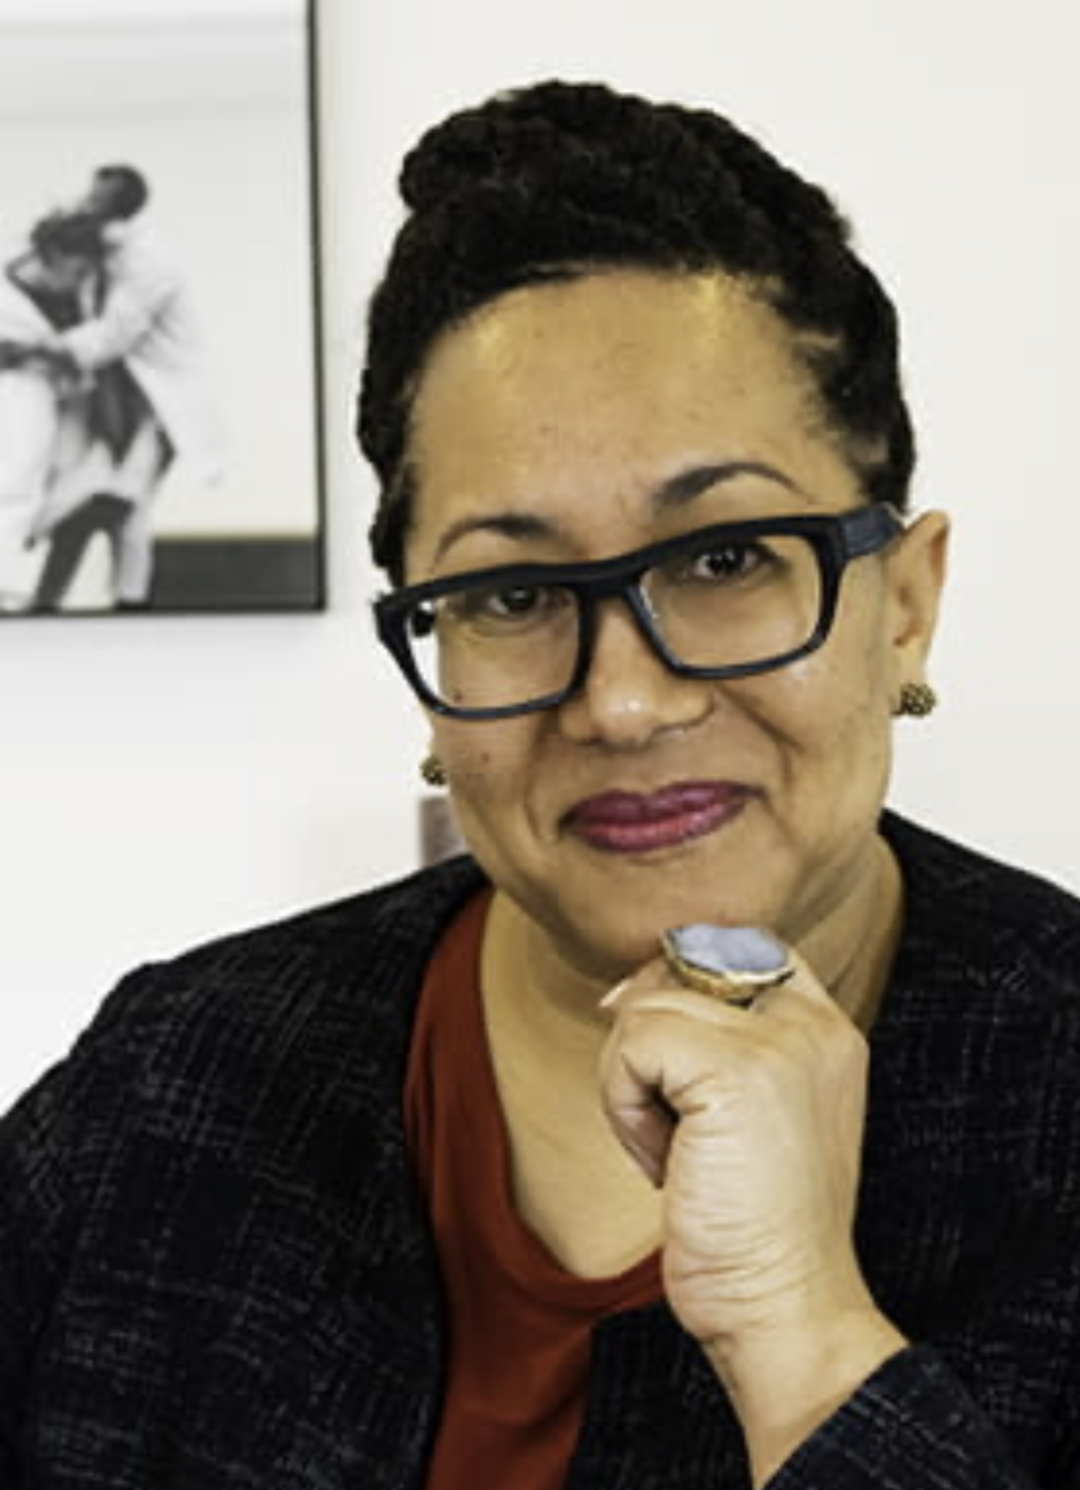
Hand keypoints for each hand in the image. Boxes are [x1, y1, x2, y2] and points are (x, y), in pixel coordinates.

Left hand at [598, 944, 904, 1481]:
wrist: (784, 1308)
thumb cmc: (752, 1222)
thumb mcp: (745, 1111)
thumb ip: (711, 1039)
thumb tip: (621, 992)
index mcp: (826, 1029)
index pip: (740, 944)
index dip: (681, 984)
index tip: (665, 1058)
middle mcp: (811, 1024)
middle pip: (679, 969)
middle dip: (646, 1043)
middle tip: (672, 1125)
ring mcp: (779, 1043)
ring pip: (645, 1008)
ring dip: (630, 1085)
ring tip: (674, 1151)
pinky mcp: (736, 1071)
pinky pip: (631, 1045)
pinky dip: (623, 1108)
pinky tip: (664, 1166)